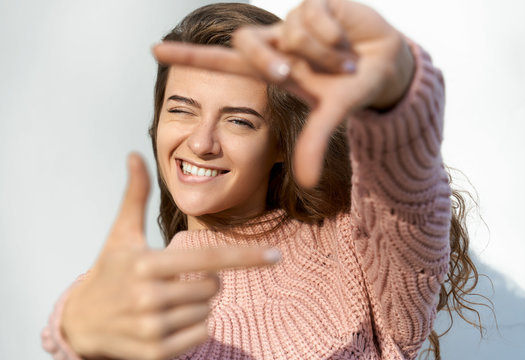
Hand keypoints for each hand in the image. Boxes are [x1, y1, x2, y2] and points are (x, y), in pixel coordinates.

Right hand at [61, 154, 279, 359]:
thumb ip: (135, 195)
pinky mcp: (156, 353)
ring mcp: (152, 329)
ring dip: (196, 304)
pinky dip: (194, 327)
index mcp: (145, 265)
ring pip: (208, 312)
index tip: (275, 255)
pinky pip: (201, 334)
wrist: (81, 321)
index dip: (245, 256)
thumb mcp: (121, 234)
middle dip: (203, 280)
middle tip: (175, 279)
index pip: (208, 260)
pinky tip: (167, 320)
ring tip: (166, 300)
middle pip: (213, 287)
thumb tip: (135, 155)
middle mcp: (149, 298)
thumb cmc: (109, 272)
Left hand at [153, 0, 414, 187]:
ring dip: (322, 54)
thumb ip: (313, 144)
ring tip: (343, 62)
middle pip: (246, 43)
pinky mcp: (317, 2)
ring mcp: (294, 22)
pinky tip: (346, 41)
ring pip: (291, 32)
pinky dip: (333, 34)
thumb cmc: (352, 90)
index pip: (224, 62)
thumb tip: (305, 182)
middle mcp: (278, 44)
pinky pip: (313, 15)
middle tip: (293, 74)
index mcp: (273, 70)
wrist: (387, 65)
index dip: (191, 58)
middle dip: (269, 61)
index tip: (154, 51)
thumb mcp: (329, 117)